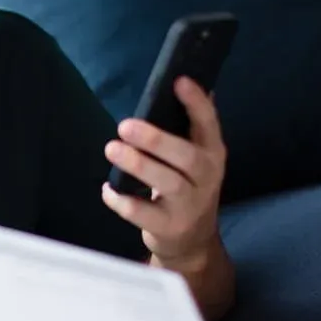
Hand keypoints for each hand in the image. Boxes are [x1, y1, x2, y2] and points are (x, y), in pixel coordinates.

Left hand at [101, 77, 226, 268]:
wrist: (192, 240)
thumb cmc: (188, 185)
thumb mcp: (198, 157)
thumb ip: (192, 126)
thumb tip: (189, 80)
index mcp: (212, 153)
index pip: (209, 124)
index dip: (196, 103)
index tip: (179, 81)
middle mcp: (206, 178)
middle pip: (186, 157)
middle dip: (156, 140)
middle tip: (125, 125)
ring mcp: (189, 205)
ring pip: (167, 183)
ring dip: (138, 165)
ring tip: (112, 149)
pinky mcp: (168, 227)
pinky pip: (143, 213)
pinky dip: (122, 201)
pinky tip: (108, 189)